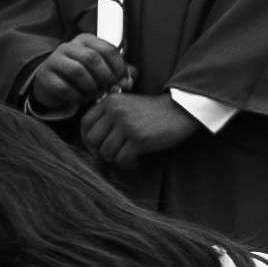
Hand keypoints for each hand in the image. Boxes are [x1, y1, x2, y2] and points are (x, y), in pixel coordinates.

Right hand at [15, 37, 125, 117]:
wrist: (54, 84)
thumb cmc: (84, 75)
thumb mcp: (102, 70)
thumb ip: (119, 72)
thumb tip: (131, 80)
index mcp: (86, 40)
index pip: (107, 49)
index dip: (119, 67)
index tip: (125, 83)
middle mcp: (69, 46)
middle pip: (92, 58)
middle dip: (106, 77)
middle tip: (113, 91)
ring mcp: (54, 59)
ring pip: (77, 71)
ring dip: (92, 87)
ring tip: (98, 96)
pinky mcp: (45, 76)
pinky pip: (63, 87)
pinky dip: (77, 96)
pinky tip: (83, 99)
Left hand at [77, 89, 206, 171]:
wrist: (181, 110)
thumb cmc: (153, 112)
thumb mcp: (127, 105)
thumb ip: (108, 116)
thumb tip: (90, 142)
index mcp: (110, 102)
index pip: (85, 124)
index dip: (87, 139)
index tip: (98, 147)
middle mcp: (116, 111)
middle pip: (92, 140)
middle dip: (100, 153)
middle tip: (113, 155)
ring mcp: (127, 125)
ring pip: (106, 152)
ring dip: (116, 160)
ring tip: (129, 158)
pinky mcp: (140, 139)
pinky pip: (122, 159)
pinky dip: (128, 164)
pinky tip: (137, 161)